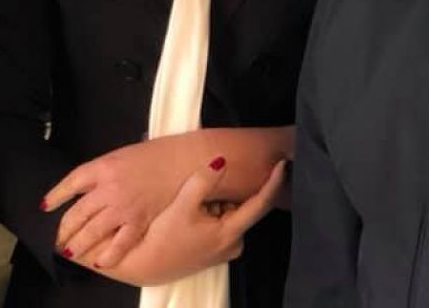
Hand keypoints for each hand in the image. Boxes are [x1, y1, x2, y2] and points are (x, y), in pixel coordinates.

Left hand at [43, 135, 204, 262]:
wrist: (183, 161)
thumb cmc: (155, 155)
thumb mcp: (121, 155)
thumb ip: (102, 171)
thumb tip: (85, 186)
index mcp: (102, 167)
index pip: (71, 182)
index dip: (56, 196)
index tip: (46, 206)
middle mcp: (108, 188)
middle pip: (77, 213)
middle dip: (64, 229)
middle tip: (57, 239)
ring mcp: (123, 206)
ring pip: (92, 231)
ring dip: (78, 244)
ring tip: (69, 252)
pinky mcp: (139, 220)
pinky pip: (119, 243)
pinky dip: (108, 255)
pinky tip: (99, 261)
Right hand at [84, 157, 287, 287]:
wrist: (145, 265)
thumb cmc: (162, 240)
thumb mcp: (182, 206)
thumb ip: (203, 181)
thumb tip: (220, 162)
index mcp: (230, 233)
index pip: (261, 204)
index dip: (274, 182)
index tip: (283, 164)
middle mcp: (232, 244)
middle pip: (241, 207)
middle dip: (226, 193)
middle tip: (204, 188)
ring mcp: (223, 249)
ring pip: (228, 214)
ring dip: (215, 204)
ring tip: (191, 204)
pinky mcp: (214, 250)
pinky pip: (220, 224)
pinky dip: (210, 214)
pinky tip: (190, 214)